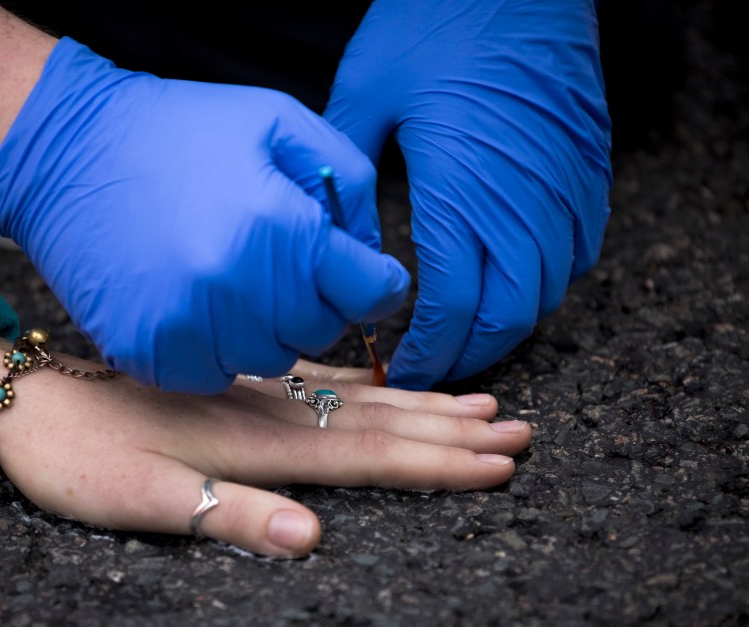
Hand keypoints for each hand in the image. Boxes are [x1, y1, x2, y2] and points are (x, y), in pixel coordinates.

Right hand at [0, 37, 409, 393]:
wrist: (69, 152)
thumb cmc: (180, 131)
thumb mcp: (279, 122)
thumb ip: (346, 183)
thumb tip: (371, 253)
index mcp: (278, 227)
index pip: (369, 292)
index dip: (374, 282)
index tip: (363, 275)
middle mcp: (235, 288)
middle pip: (321, 331)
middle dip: (316, 300)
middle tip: (282, 263)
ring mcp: (187, 327)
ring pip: (270, 360)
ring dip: (266, 327)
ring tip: (233, 278)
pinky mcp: (147, 353)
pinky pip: (213, 375)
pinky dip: (216, 349)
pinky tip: (196, 304)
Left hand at [0, 335, 531, 557]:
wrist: (32, 397)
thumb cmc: (82, 454)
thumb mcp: (141, 499)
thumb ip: (228, 515)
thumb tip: (312, 538)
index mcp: (258, 442)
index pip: (368, 456)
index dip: (439, 463)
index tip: (500, 462)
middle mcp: (270, 409)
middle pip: (380, 423)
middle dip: (453, 432)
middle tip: (520, 431)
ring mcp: (258, 391)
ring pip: (361, 397)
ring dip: (424, 404)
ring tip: (480, 403)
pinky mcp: (240, 383)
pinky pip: (323, 381)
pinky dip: (368, 383)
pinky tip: (385, 381)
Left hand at [325, 0, 612, 388]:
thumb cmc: (437, 24)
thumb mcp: (366, 94)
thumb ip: (348, 171)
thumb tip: (337, 228)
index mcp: (461, 195)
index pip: (451, 309)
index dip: (427, 352)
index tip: (401, 368)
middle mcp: (521, 206)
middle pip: (507, 317)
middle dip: (468, 354)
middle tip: (433, 364)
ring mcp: (562, 191)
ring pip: (547, 292)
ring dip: (508, 324)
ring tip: (469, 332)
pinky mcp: (587, 171)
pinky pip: (580, 252)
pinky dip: (548, 281)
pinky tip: (518, 279)